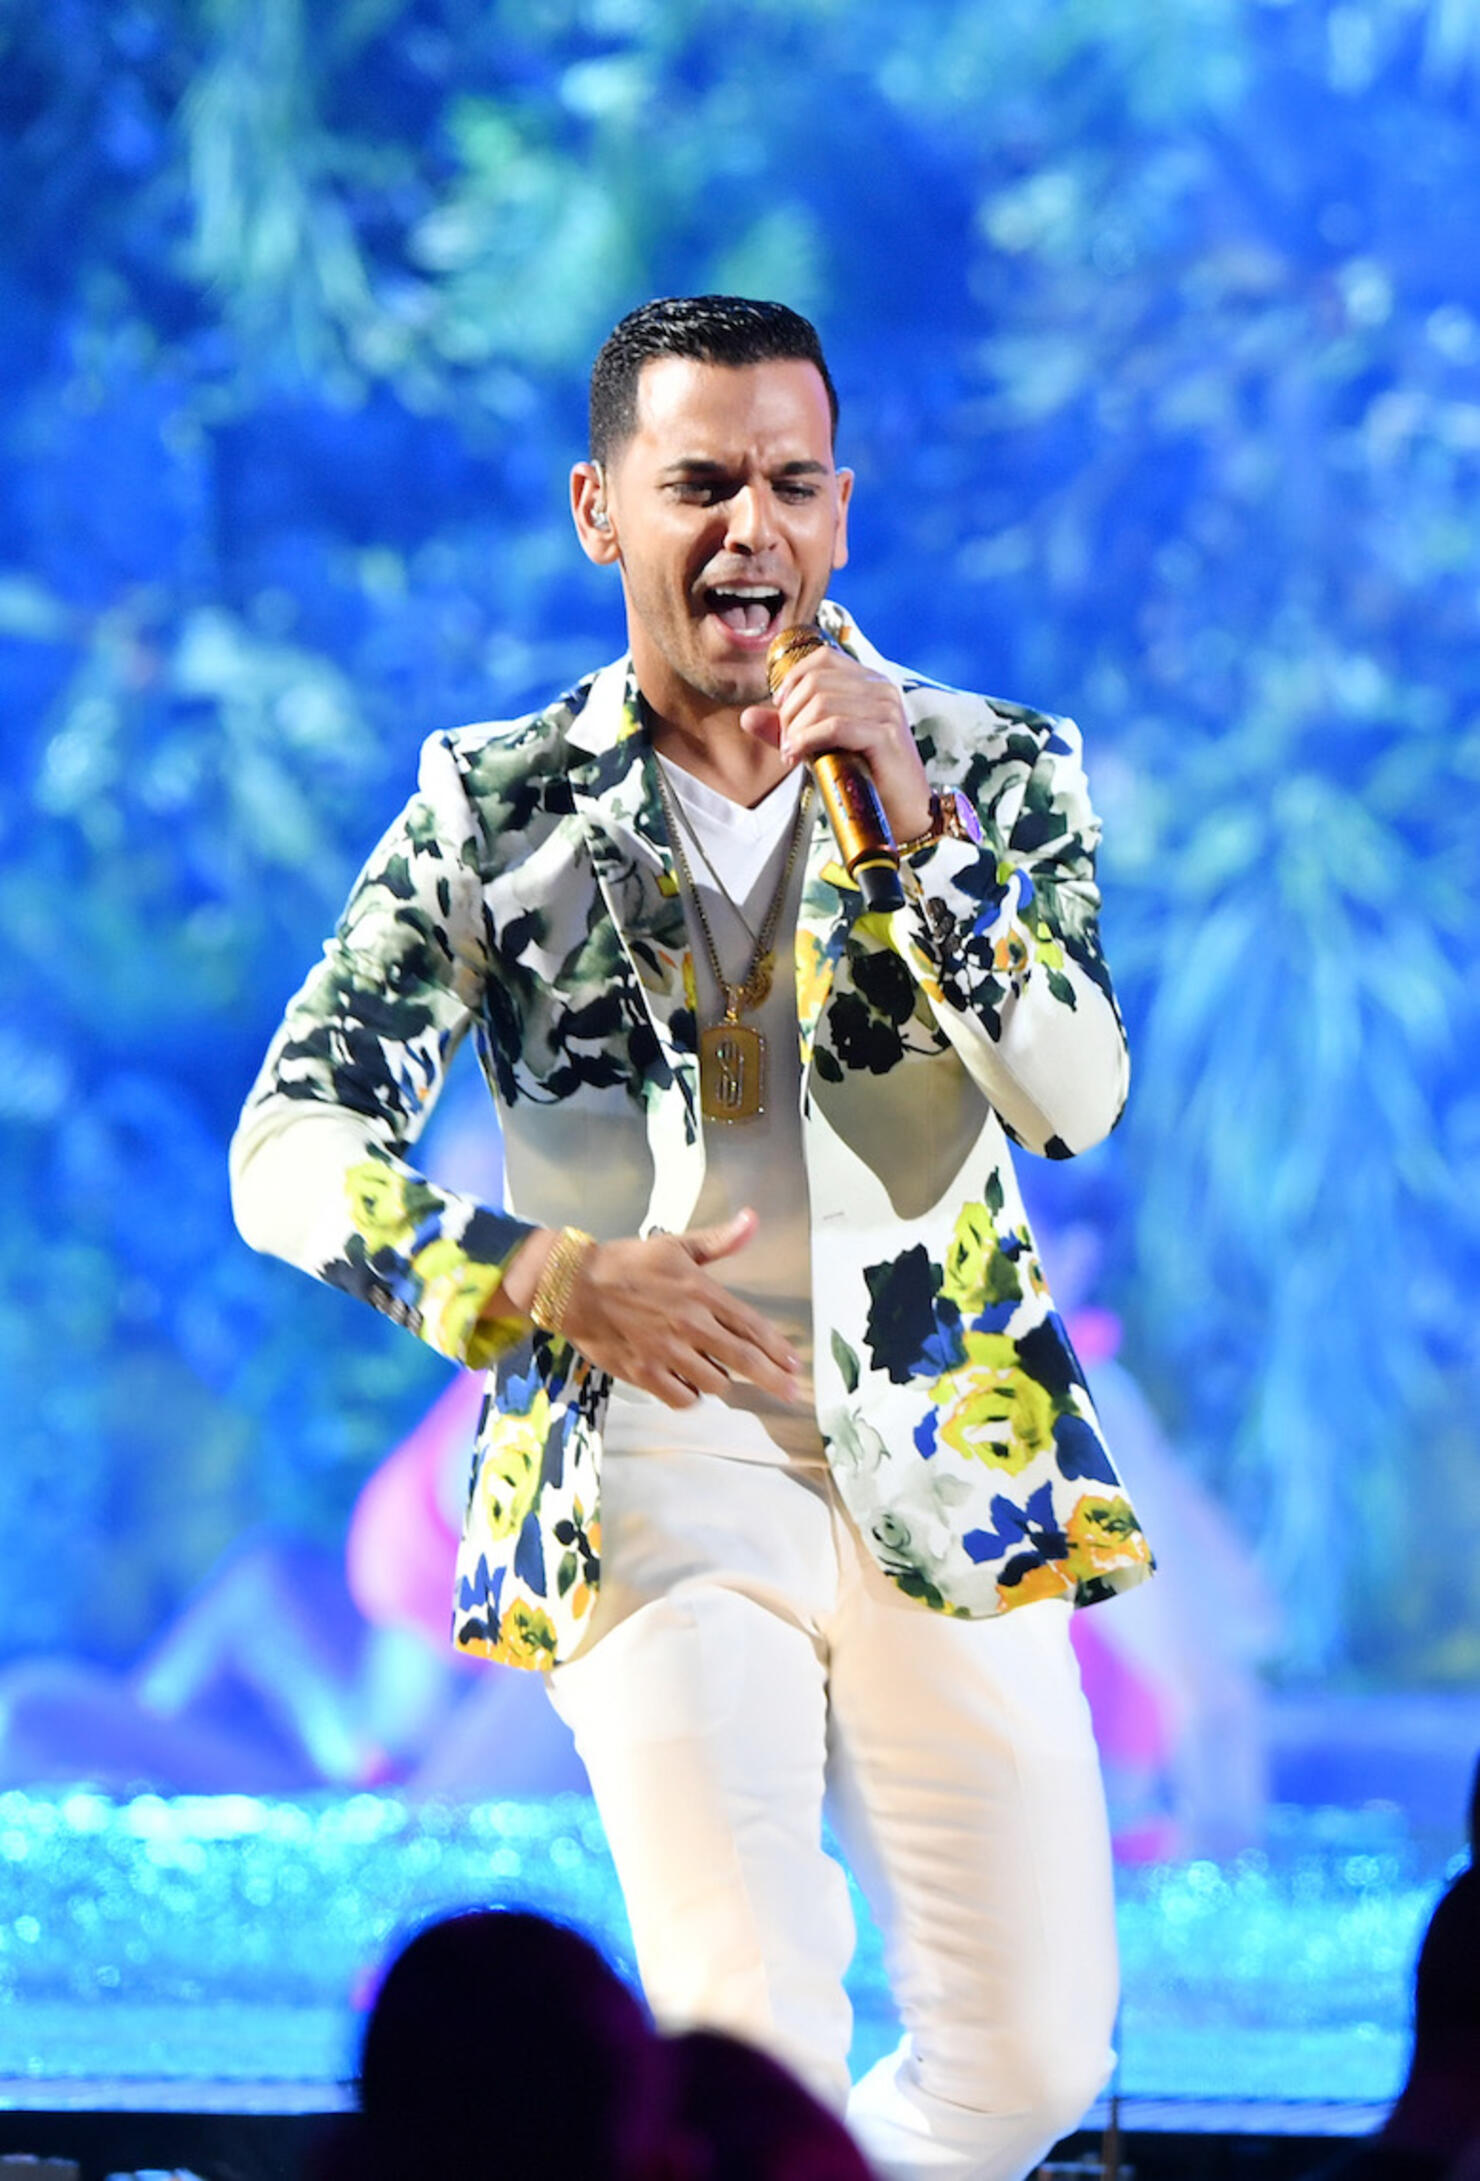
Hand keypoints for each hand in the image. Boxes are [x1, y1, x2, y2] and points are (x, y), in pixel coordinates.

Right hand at [561, 1208, 802, 1408]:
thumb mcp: (675, 1245)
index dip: (778, 1348)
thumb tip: (752, 1220)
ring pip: (715, 1382)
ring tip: (718, 1371)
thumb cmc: (627, 1263)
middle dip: (773, 1379)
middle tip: (792, 1393)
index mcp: (701, 1293)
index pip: (751, 1325)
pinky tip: (690, 1384)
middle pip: (744, 1361)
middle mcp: (690, 1325)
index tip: (796, 1364)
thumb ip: (718, 1241)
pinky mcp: (644, 1374)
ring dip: (723, 1380)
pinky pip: (682, 1397)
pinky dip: (691, 1394)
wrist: (573, 1286)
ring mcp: (667, 1353)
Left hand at [738, 643, 931, 841]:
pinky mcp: (885, 735)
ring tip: (792, 754)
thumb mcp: (820, 746)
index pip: (823, 657)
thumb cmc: (865, 777)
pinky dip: (807, 740)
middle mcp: (881, 689)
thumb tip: (747, 716)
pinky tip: (797, 756)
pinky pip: (834, 726)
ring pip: (822, 702)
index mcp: (870, 682)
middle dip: (790, 712)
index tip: (780, 708)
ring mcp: (886, 709)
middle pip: (816, 681)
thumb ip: (786, 729)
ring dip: (797, 730)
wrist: (903, 813)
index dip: (793, 678)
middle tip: (786, 742)